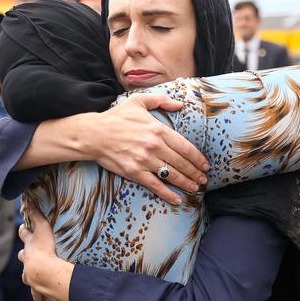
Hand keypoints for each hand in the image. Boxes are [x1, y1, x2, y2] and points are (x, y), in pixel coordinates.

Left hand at [18, 206, 71, 300]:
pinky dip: (37, 296)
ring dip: (29, 271)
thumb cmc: (44, 249)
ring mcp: (30, 273)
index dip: (23, 230)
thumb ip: (37, 215)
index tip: (22, 227)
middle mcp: (27, 259)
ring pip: (26, 273)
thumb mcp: (42, 228)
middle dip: (24, 253)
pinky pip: (36, 292)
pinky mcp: (36, 285)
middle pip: (23, 255)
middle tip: (28, 252)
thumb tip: (28, 201)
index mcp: (29, 246)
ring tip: (34, 272)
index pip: (24, 235)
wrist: (44, 272)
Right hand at [80, 93, 209, 204]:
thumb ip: (161, 100)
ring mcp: (144, 160)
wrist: (93, 134)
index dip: (198, 158)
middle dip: (195, 172)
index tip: (205, 164)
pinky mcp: (134, 172)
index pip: (185, 146)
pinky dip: (168, 194)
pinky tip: (177, 200)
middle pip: (181, 162)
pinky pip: (155, 186)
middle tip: (204, 179)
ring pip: (171, 175)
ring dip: (186, 183)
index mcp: (158, 129)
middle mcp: (154, 146)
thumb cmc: (116, 117)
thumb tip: (180, 104)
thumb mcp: (138, 101)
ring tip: (196, 188)